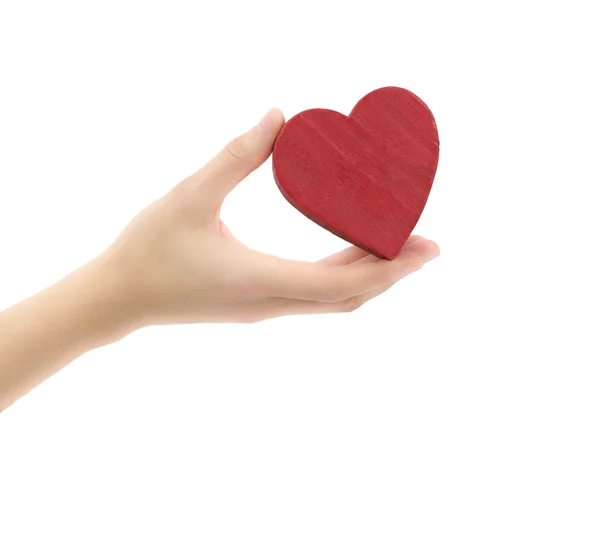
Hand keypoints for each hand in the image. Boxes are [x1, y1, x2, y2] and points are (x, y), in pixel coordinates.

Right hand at [102, 109, 439, 328]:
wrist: (119, 298)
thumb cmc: (149, 249)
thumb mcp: (191, 195)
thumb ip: (237, 155)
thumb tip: (278, 117)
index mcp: (262, 280)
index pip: (344, 282)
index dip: (391, 267)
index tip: (428, 249)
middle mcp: (272, 303)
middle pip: (350, 296)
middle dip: (393, 272)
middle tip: (427, 244)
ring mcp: (266, 308)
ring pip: (334, 299)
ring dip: (370, 276)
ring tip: (398, 246)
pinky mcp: (257, 304)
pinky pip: (314, 295)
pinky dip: (343, 277)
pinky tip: (350, 252)